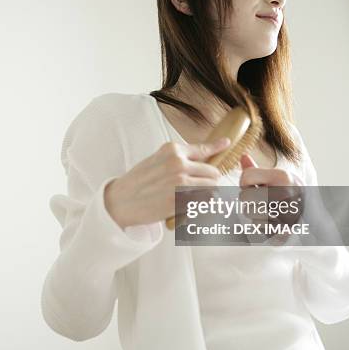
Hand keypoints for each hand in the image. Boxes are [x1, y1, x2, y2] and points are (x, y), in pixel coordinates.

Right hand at [103, 138, 230, 228]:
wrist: (121, 200)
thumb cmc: (137, 182)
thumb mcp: (156, 160)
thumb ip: (177, 158)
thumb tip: (200, 159)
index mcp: (172, 150)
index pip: (203, 149)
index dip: (217, 147)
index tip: (227, 144)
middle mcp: (178, 162)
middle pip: (213, 171)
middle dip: (209, 180)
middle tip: (197, 187)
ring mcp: (181, 181)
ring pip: (212, 186)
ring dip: (206, 193)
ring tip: (191, 197)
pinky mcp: (182, 199)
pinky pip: (204, 201)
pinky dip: (200, 204)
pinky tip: (186, 205)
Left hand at [239, 154, 304, 240]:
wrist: (315, 218)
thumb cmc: (291, 194)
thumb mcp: (279, 178)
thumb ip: (258, 170)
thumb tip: (243, 156)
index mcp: (283, 177)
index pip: (246, 177)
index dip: (245, 183)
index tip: (255, 186)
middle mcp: (285, 193)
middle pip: (244, 196)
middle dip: (247, 199)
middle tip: (259, 200)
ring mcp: (285, 212)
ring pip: (248, 212)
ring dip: (253, 213)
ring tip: (267, 210)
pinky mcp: (284, 229)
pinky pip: (257, 226)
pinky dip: (260, 226)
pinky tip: (272, 222)